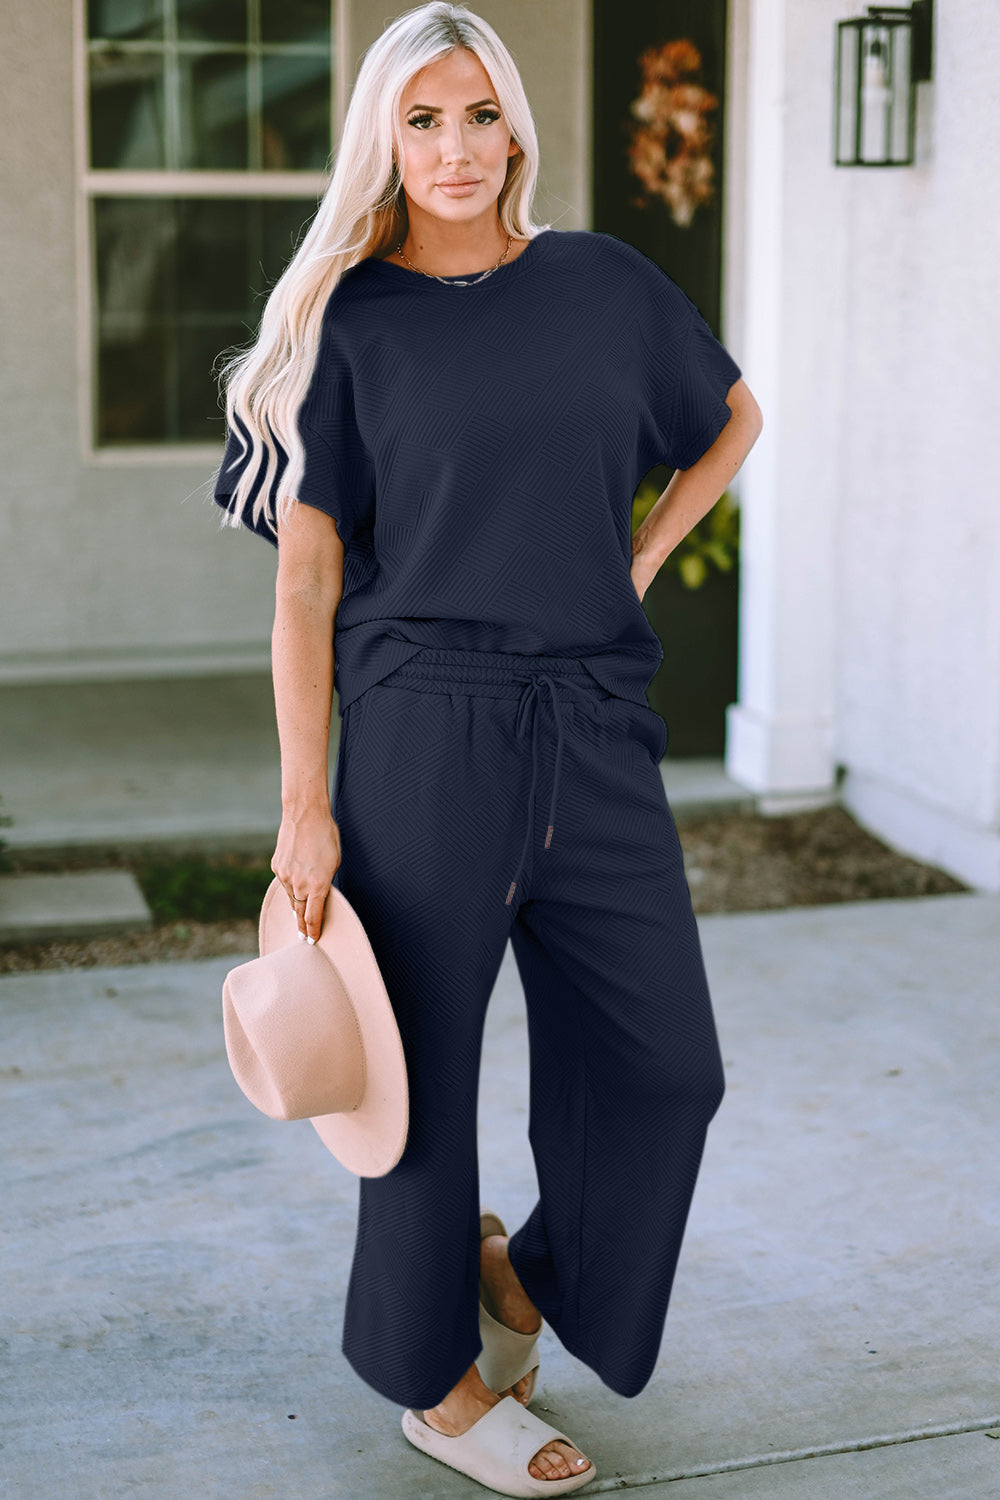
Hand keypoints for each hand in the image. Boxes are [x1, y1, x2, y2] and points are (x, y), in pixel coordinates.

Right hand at [271, 806, 341, 943]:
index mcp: (318, 886)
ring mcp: (285, 876)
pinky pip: (284, 883)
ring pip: (291, 898)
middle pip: (299, 913)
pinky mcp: (277, 867)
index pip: (313, 918)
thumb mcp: (334, 863)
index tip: (312, 940)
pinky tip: (295, 885)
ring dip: (296, 904)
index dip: (313, 931)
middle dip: (302, 925)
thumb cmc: (326, 836)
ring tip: (299, 912)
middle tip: (303, 936)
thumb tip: (319, 896)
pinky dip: (290, 887)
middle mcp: (299, 884)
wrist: (305, 815)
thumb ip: (325, 883)